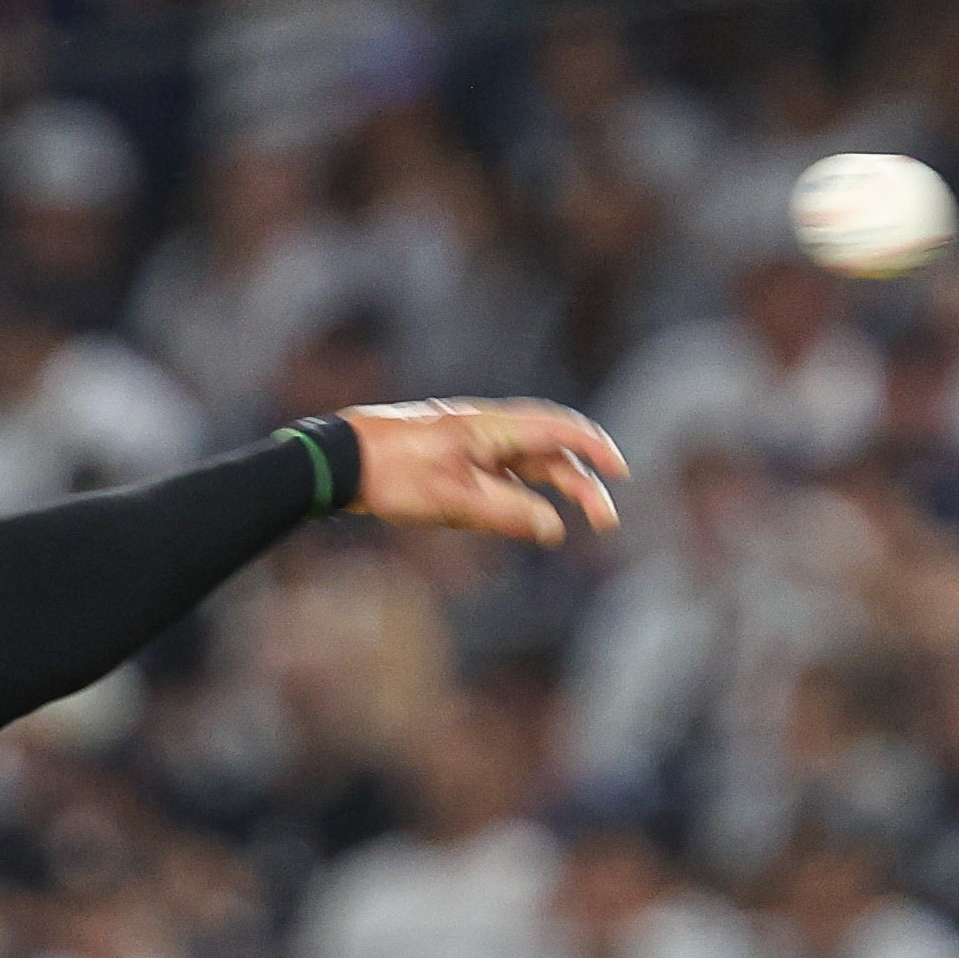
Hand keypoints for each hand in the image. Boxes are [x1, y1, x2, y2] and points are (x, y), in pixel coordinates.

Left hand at [338, 397, 628, 546]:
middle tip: (604, 521)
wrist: (338, 459)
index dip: (594, 450)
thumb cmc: (394, 474)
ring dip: (551, 489)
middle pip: (548, 452)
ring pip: (523, 463)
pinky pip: (497, 472)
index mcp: (493, 428)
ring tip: (568, 524)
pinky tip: (521, 514)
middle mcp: (486, 429)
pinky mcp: (450, 457)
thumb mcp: (455, 500)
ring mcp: (468, 442)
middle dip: (581, 484)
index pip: (559, 431)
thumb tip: (553, 529)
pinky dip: (519, 492)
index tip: (619, 474)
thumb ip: (508, 514)